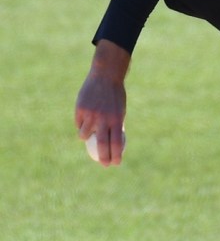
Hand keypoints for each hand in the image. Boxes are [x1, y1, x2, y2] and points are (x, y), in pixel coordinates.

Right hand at [74, 40, 130, 166]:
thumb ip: (115, 125)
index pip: (116, 143)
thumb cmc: (115, 96)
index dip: (115, 156)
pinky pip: (79, 124)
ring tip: (91, 133)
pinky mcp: (80, 109)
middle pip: (102, 144)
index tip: (115, 163)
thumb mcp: (120, 111)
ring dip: (87, 138)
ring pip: (84, 135)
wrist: (105, 76)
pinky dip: (81, 126)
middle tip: (104, 164)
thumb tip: (113, 144)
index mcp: (116, 119)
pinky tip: (84, 122)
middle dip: (103, 157)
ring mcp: (90, 114)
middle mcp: (103, 118)